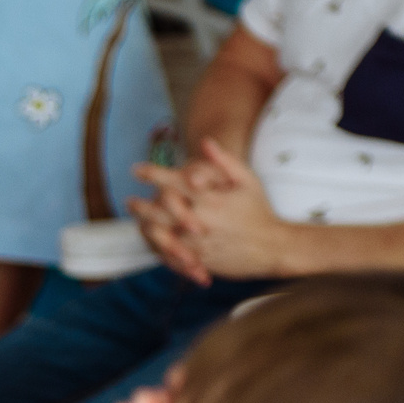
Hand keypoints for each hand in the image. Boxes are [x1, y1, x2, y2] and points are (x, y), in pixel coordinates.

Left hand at [128, 139, 291, 283]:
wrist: (274, 248)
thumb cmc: (260, 211)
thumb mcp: (248, 180)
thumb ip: (224, 161)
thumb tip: (204, 141)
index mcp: (210, 199)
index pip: (172, 182)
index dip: (151, 174)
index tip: (137, 170)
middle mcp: (200, 221)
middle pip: (159, 212)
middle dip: (141, 205)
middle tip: (129, 201)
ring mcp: (198, 244)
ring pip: (160, 235)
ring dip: (144, 227)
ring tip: (137, 222)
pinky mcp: (199, 261)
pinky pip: (170, 256)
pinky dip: (158, 249)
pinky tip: (151, 242)